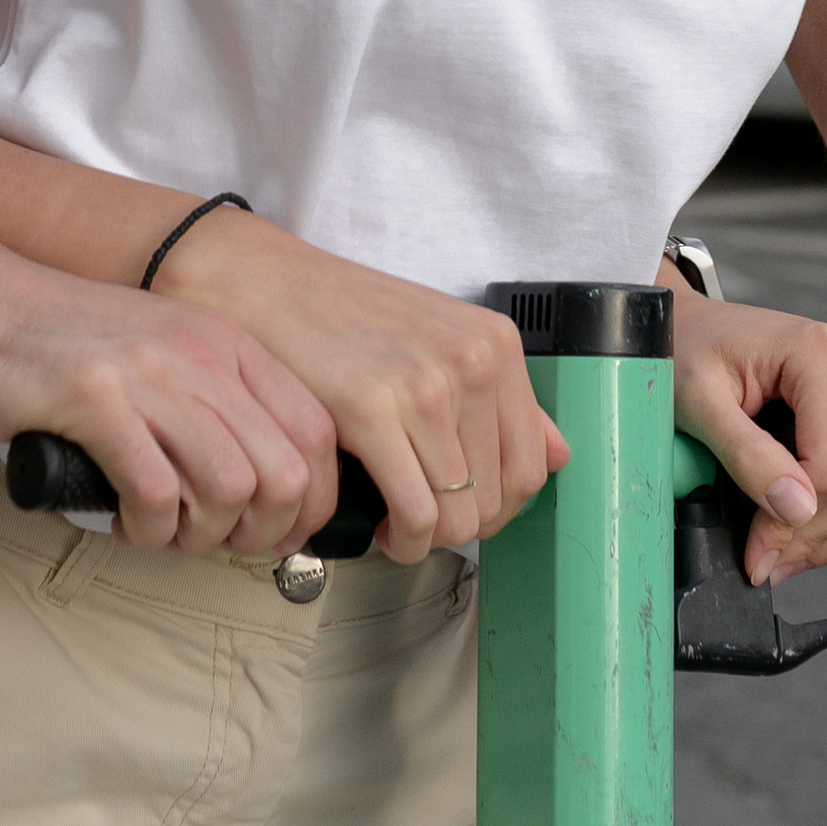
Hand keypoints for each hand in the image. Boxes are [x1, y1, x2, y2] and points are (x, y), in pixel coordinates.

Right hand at [0, 265, 340, 562]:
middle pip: (285, 474)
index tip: (274, 535)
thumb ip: (208, 406)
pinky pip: (155, 494)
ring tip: (161, 530)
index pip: (316, 434)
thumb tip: (260, 493)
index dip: (309, 504)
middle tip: (209, 541)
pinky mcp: (93, 400)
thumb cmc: (51, 342)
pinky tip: (120, 519)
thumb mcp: (156, 352)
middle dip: (257, 534)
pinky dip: (147, 531)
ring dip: (199, 536)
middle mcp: (199, 351)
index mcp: (224, 340)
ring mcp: (147, 372)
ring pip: (230, 489)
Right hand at [158, 211, 567, 563]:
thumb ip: (502, 397)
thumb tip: (560, 452)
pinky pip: (416, 516)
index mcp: (495, 345)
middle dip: (461, 529)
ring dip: (427, 541)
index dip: (499, 507)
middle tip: (424, 523)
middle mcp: (472, 363)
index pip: (534, 465)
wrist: (266, 284)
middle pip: (498, 499)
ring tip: (400, 527)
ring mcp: (425, 386)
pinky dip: (402, 540)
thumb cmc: (344, 316)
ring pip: (458, 517)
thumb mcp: (440, 338)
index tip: (462, 508)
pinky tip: (381, 525)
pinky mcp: (373, 411)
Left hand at [672, 298, 826, 584]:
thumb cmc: (690, 352)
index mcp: (822, 350)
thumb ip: (745, 454)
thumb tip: (796, 510)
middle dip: (820, 537)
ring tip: (787, 553)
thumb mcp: (698, 402)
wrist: (694, 327)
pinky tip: (816, 532)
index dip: (796, 525)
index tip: (756, 551)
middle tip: (769, 562)